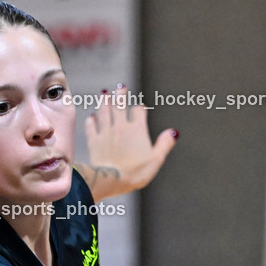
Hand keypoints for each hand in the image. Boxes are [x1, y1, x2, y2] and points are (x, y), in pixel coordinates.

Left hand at [78, 84, 178, 201]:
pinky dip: (91, 120)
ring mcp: (106, 132)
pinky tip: (91, 117)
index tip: (140, 109)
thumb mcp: (156, 160)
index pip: (139, 111)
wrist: (111, 180)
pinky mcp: (94, 141)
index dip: (140, 109)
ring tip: (104, 93)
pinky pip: (91, 126)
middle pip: (120, 105)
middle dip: (121, 95)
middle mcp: (121, 127)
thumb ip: (164, 144)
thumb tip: (174, 132)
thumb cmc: (136, 172)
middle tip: (120, 86)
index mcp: (137, 130)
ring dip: (104, 101)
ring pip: (104, 111)